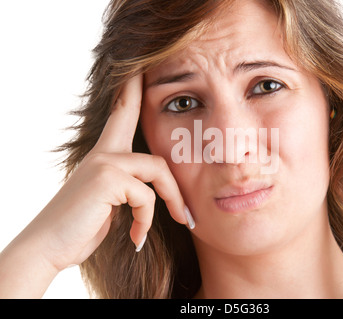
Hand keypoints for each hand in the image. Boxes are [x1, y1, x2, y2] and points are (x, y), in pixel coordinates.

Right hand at [18, 74, 188, 270]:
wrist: (46, 248)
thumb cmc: (78, 228)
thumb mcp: (108, 204)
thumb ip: (127, 189)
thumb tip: (148, 193)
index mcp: (104, 155)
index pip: (121, 114)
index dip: (132, 89)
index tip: (141, 67)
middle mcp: (104, 153)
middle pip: (155, 156)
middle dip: (175, 188)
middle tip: (187, 217)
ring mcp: (105, 162)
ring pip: (158, 171)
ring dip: (169, 203)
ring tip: (171, 228)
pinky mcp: (107, 177)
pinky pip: (146, 196)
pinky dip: (146, 220)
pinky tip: (136, 238)